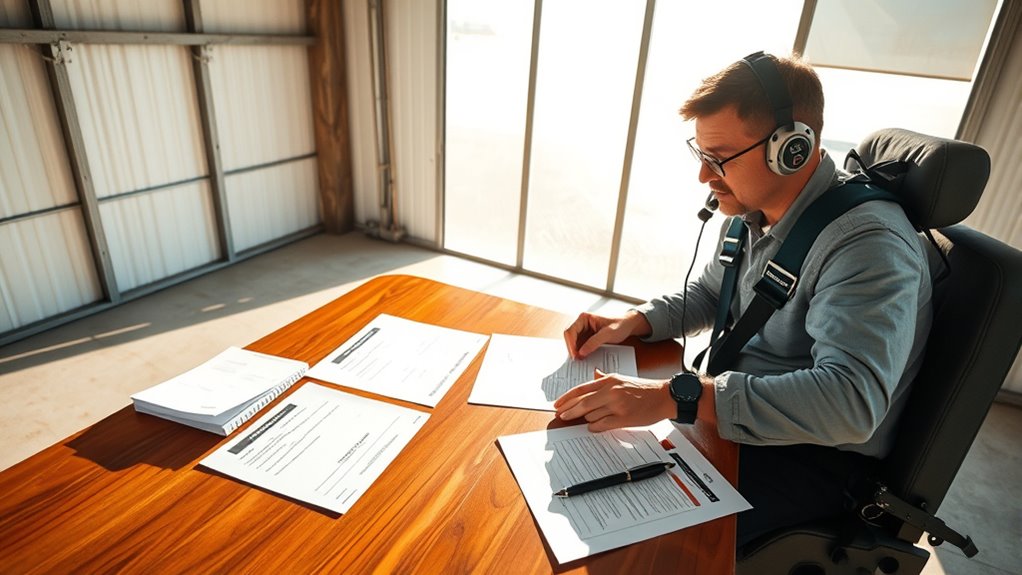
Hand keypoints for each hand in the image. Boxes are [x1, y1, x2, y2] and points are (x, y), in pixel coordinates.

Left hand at [553, 369, 674, 431]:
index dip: (567, 398)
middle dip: (569, 410)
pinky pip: (602, 424)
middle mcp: (611, 391)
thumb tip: (593, 375)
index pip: (581, 389)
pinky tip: (593, 426)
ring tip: (587, 419)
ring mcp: (617, 405)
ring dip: (586, 419)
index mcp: (609, 380)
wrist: (663, 396)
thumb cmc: (643, 389)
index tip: (558, 404)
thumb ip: (605, 378)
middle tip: (561, 416)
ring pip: (591, 415)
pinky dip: (594, 426)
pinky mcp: (624, 418)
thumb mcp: (622, 378)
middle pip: (582, 403)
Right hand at [563, 311, 650, 358]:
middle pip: (569, 337)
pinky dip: (580, 352)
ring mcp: (583, 330)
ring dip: (576, 351)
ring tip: (581, 361)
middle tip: (577, 361)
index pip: (570, 331)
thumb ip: (594, 342)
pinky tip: (584, 358)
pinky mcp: (587, 337)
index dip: (570, 345)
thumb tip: (581, 352)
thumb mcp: (608, 334)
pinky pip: (579, 345)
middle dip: (572, 349)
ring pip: (573, 342)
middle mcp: (581, 323)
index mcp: (584, 317)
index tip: (575, 356)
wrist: (628, 325)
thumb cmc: (620, 325)